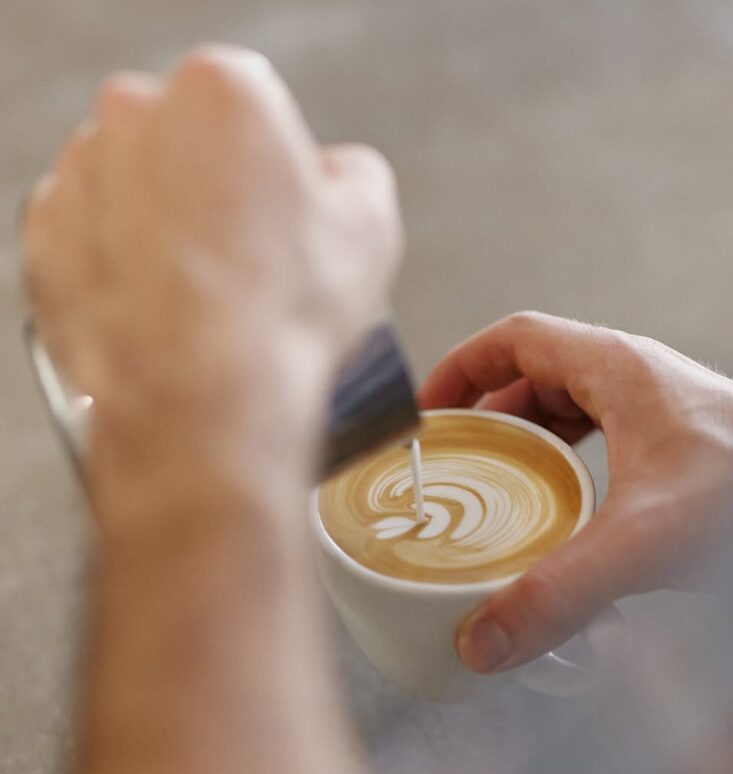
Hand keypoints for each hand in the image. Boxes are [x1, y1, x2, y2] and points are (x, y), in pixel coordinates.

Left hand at [20, 45, 401, 494]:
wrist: (203, 405)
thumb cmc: (280, 318)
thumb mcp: (371, 230)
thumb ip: (354, 176)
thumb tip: (337, 179)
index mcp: (222, 92)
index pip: (255, 107)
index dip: (278, 167)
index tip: (286, 215)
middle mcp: (135, 116)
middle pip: (187, 139)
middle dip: (215, 187)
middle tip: (250, 259)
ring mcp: (81, 178)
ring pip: (134, 187)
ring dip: (164, 224)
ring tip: (206, 297)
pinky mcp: (45, 241)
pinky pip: (93, 239)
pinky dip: (121, 265)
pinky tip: (163, 311)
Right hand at [419, 312, 732, 671]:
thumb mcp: (644, 540)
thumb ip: (560, 591)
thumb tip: (482, 637)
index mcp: (618, 369)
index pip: (518, 338)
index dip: (462, 367)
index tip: (430, 411)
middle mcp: (639, 379)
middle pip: (539, 376)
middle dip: (489, 416)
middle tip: (455, 462)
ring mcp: (663, 410)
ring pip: (574, 408)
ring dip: (530, 440)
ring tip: (497, 487)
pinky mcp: (680, 447)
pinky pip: (605, 439)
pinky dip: (571, 464)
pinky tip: (565, 511)